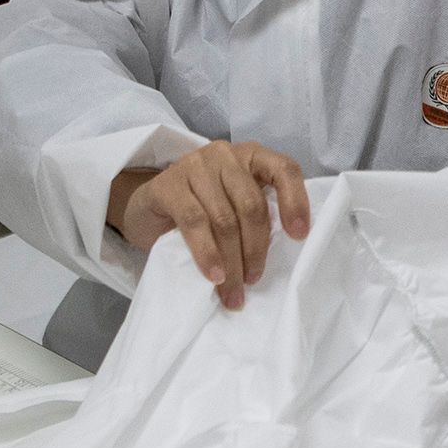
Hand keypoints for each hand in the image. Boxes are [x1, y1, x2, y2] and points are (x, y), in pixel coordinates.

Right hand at [110, 142, 309, 309]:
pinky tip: (214, 276)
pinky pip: (194, 223)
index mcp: (251, 157)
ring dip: (232, 262)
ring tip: (233, 292)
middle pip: (252, 204)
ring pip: (224, 219)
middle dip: (256, 250)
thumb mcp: (235, 205)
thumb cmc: (202, 209)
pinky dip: (207, 253)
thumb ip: (257, 215)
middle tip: (253, 282)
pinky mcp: (168, 185)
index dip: (295, 202)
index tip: (299, 236)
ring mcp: (194, 166)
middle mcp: (225, 155)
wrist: (148, 208)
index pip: (284, 169)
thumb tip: (285, 255)